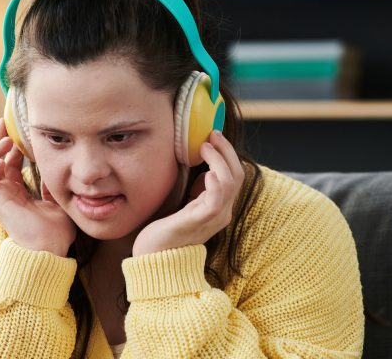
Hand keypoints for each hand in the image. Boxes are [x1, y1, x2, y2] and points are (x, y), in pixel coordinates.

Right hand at [0, 118, 75, 256]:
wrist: (50, 247)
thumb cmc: (56, 230)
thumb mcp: (57, 199)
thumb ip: (50, 183)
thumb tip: (51, 165)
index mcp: (18, 191)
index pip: (9, 161)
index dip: (13, 144)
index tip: (21, 128)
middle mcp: (5, 192)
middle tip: (6, 122)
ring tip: (6, 139)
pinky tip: (0, 160)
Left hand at [132, 131, 244, 256]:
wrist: (154, 258)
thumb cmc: (166, 232)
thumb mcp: (187, 205)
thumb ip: (198, 191)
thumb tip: (203, 170)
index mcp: (219, 208)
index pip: (235, 176)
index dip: (228, 154)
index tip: (213, 137)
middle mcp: (222, 213)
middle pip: (237, 175)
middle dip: (226, 151)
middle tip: (212, 134)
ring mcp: (213, 218)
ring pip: (230, 182)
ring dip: (220, 159)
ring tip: (206, 145)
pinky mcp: (199, 220)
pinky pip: (217, 197)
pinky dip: (215, 178)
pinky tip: (206, 168)